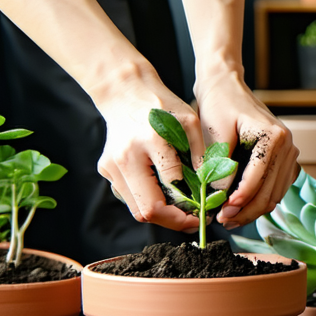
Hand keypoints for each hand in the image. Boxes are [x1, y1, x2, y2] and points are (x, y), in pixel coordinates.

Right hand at [95, 81, 205, 230]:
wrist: (124, 92)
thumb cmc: (161, 105)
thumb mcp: (190, 121)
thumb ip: (200, 152)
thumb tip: (209, 186)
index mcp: (150, 141)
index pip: (171, 186)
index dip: (190, 205)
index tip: (205, 211)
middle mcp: (126, 157)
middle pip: (148, 209)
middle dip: (173, 222)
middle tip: (194, 222)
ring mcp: (111, 166)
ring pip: (136, 210)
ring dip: (161, 216)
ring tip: (182, 213)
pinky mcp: (106, 170)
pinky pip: (129, 198)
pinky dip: (148, 203)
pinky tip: (164, 198)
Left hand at [194, 73, 299, 227]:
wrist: (227, 87)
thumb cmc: (219, 105)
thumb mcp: (216, 134)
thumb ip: (220, 166)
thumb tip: (217, 198)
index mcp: (274, 137)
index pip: (258, 179)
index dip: (239, 200)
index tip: (220, 213)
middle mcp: (288, 145)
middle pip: (270, 192)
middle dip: (246, 211)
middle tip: (223, 221)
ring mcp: (290, 153)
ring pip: (274, 195)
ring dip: (253, 210)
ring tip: (229, 219)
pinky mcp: (285, 160)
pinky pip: (275, 188)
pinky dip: (259, 200)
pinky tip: (240, 208)